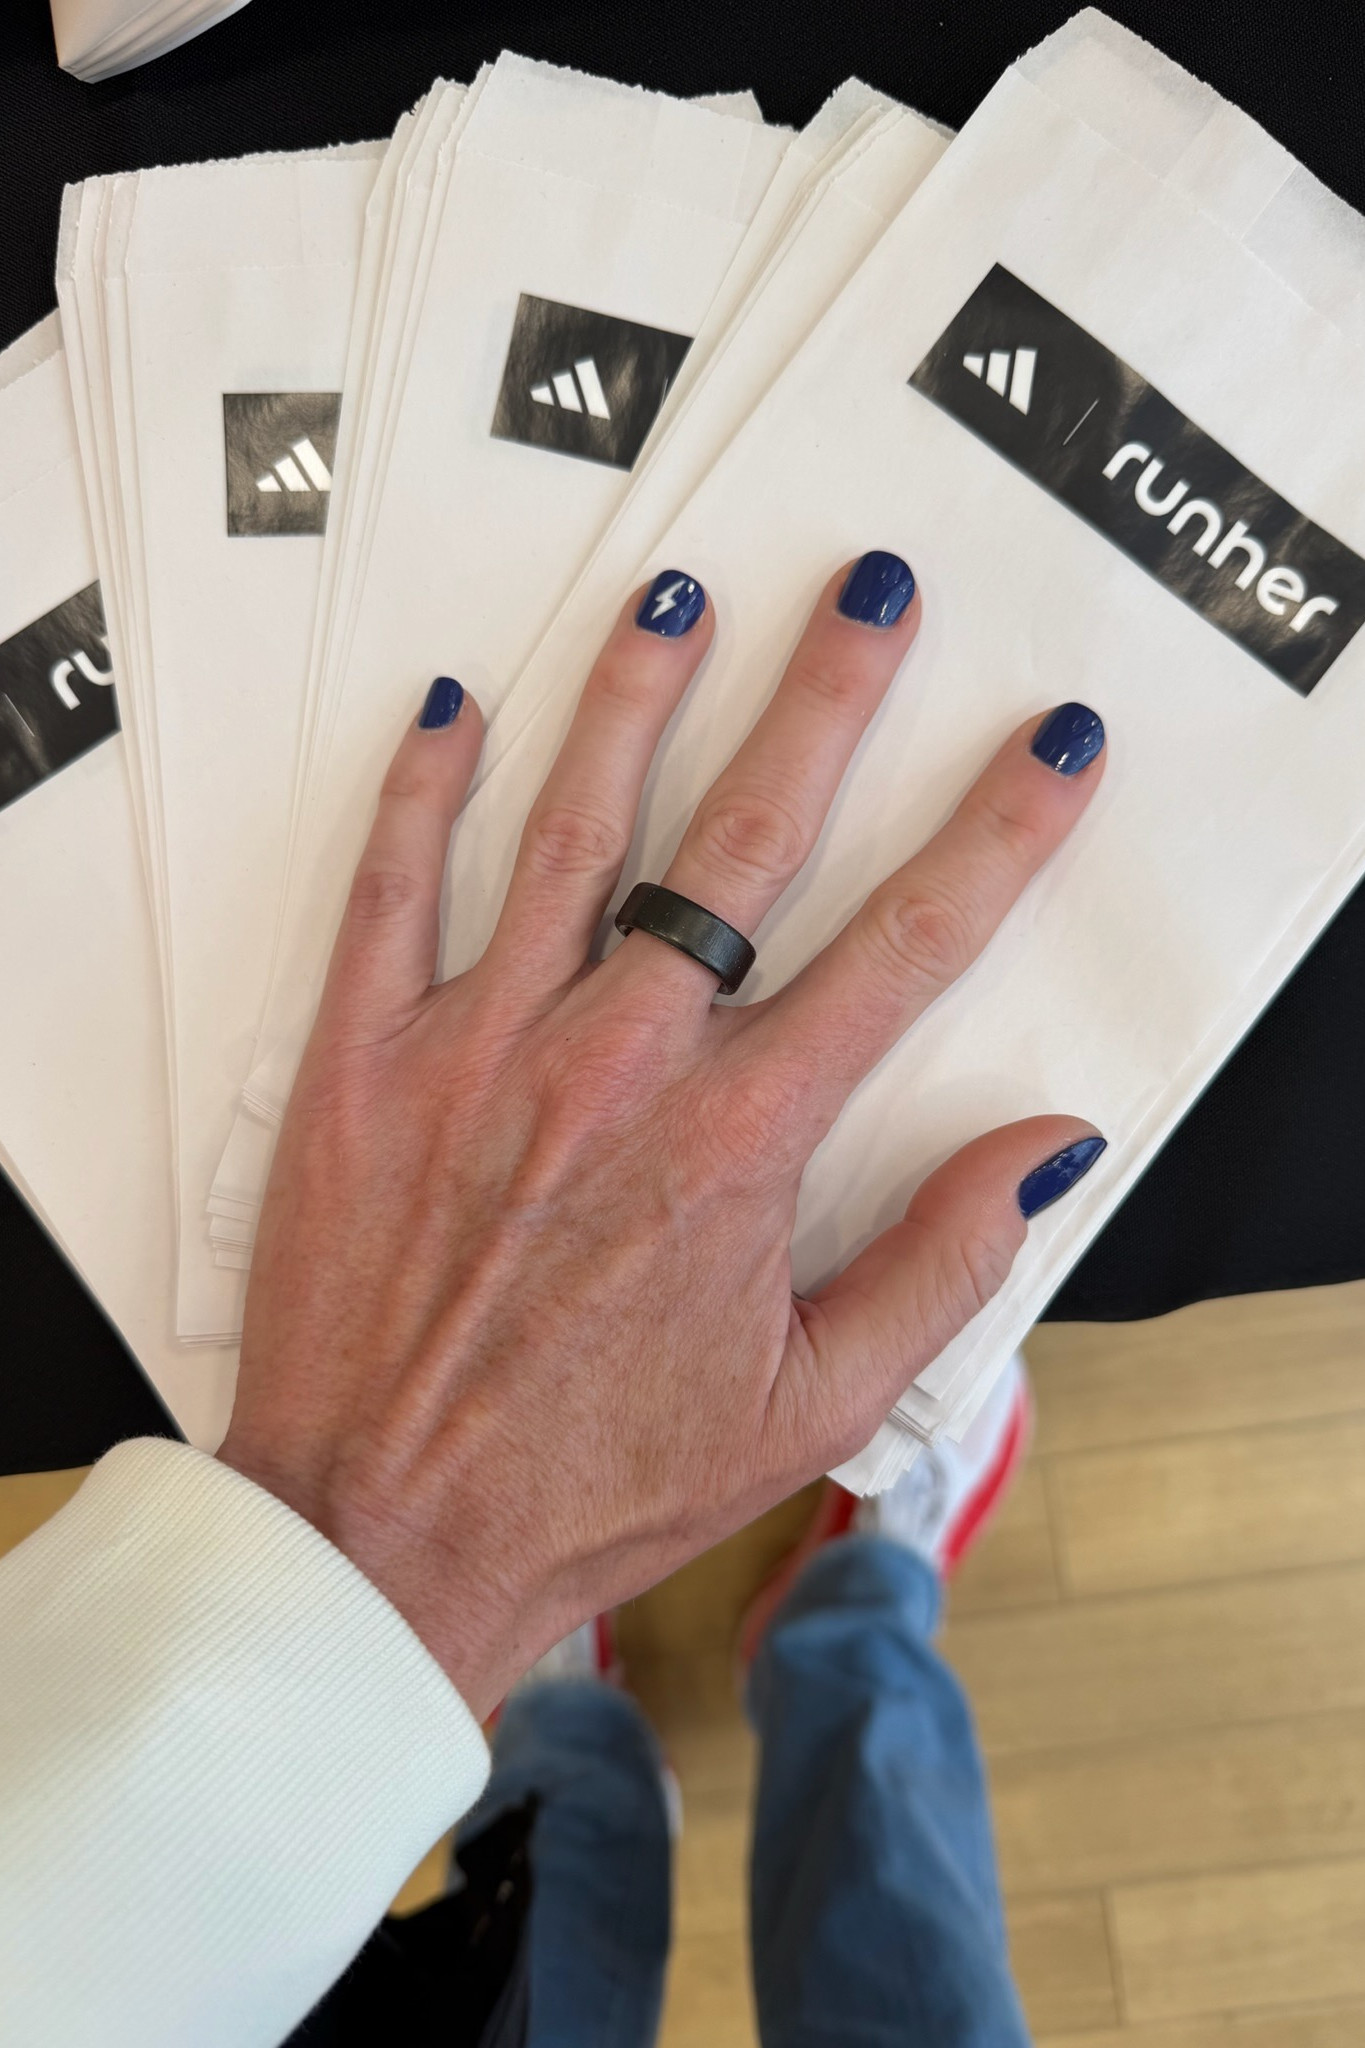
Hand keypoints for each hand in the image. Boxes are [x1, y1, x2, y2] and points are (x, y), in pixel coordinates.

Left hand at [218, 558, 1104, 1717]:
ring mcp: (481, 1047)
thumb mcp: (808, 1406)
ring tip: (678, 594)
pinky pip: (389, 890)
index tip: (1051, 751)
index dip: (999, 836)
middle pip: (747, 840)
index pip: (906, 948)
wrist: (385, 1534)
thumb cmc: (598, 1485)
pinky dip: (419, 791)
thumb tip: (1047, 1146)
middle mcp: (620, 1063)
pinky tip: (450, 707)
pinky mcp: (361, 1061)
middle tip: (870, 593)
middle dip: (825, 700)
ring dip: (633, 698)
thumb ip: (938, 1264)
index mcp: (741, 1142)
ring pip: (573, 828)